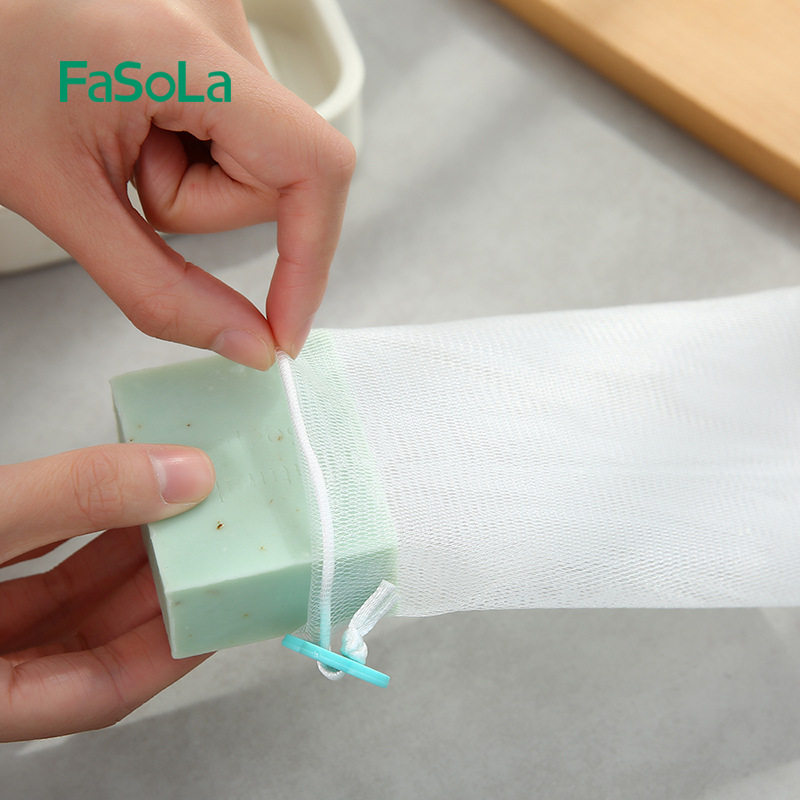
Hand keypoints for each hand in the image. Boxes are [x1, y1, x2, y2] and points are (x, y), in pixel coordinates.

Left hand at [0, 0, 355, 364]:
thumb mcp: (60, 198)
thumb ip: (159, 288)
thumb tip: (247, 342)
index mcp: (184, 52)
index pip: (315, 166)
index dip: (311, 258)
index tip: (284, 327)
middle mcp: (218, 24)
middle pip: (279, 178)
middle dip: (210, 209)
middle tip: (133, 183)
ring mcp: (220, 28)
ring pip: (260, 162)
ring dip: (199, 185)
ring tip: (127, 147)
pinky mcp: (215, 44)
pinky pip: (242, 137)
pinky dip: (198, 159)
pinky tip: (145, 129)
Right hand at [0, 444, 214, 740]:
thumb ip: (74, 499)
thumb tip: (181, 476)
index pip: (102, 691)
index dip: (175, 647)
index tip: (228, 598)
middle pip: (90, 643)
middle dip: (157, 586)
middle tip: (210, 538)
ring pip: (62, 602)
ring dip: (121, 554)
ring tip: (176, 508)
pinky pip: (28, 566)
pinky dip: (74, 532)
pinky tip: (112, 497)